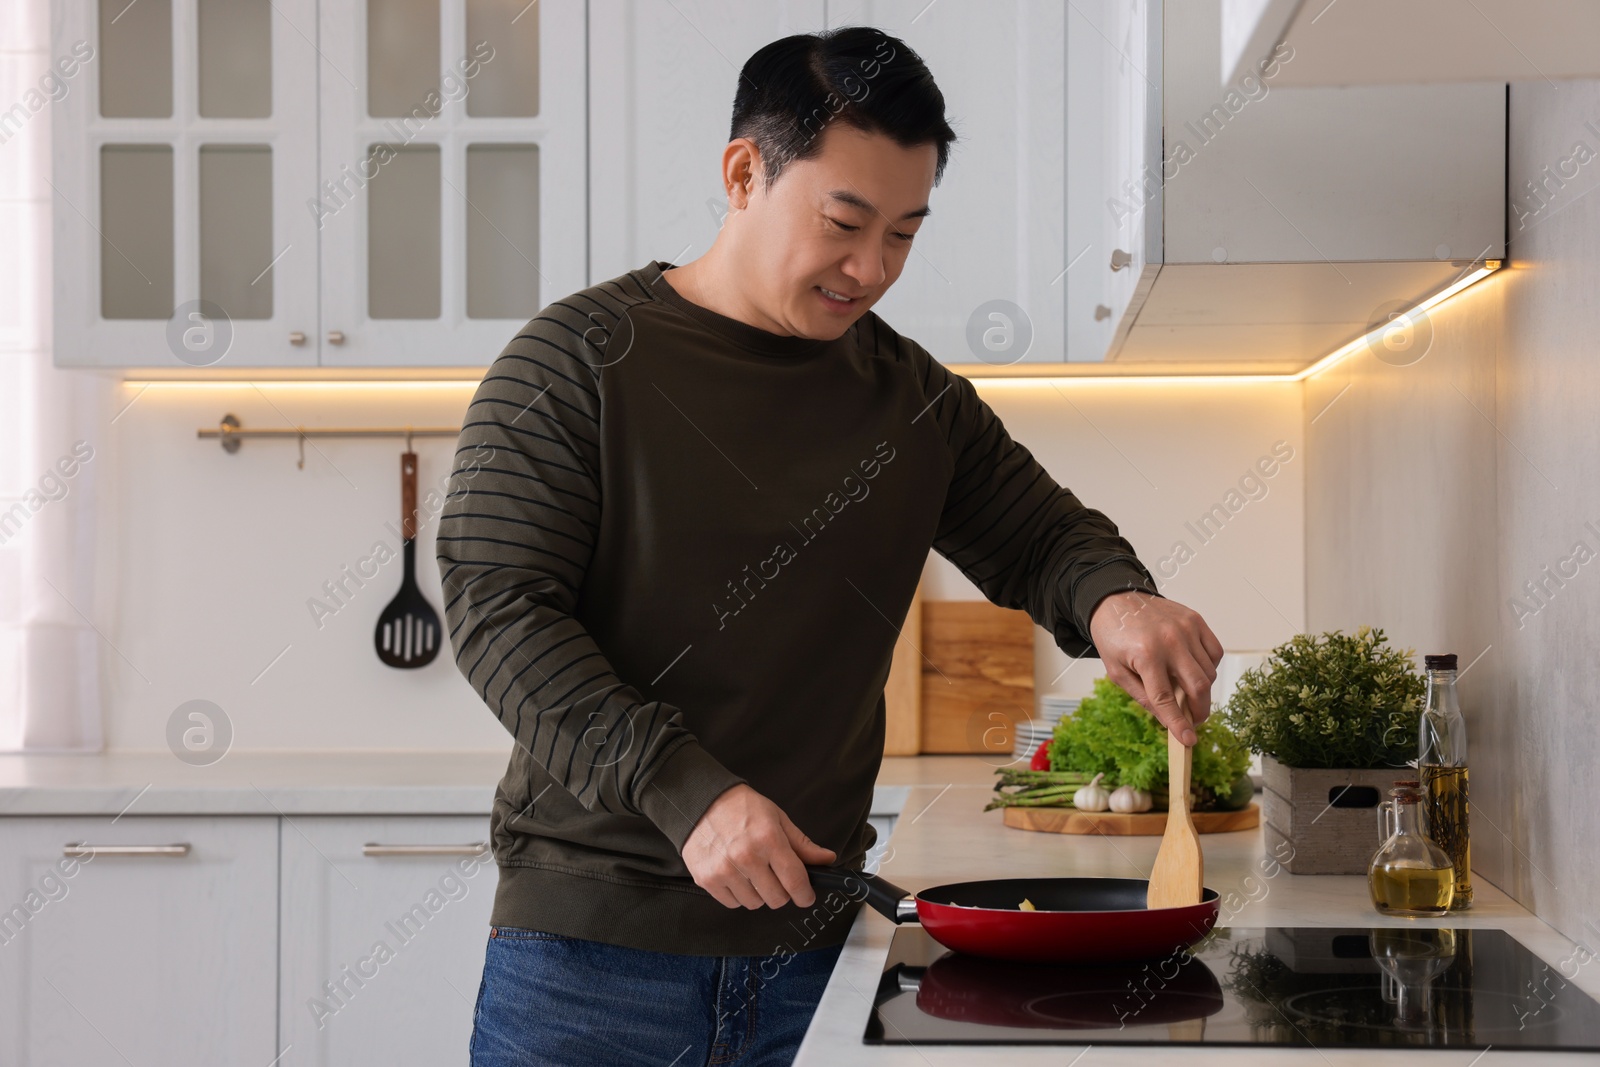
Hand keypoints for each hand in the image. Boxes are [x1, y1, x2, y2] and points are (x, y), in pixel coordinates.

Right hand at [682, 784, 836, 909]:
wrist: (702, 802)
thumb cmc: (742, 808)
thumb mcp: (778, 818)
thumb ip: (802, 844)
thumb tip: (827, 860)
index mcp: (768, 839)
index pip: (795, 880)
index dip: (805, 894)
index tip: (806, 896)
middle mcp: (746, 857)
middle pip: (776, 898)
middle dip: (782, 892)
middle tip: (776, 878)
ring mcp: (724, 870)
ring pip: (755, 903)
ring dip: (759, 893)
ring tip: (752, 873)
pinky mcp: (707, 879)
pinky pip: (733, 903)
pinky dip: (738, 895)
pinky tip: (736, 875)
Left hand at [1087, 590, 1223, 745]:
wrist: (1116, 601)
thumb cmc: (1114, 637)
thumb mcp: (1117, 672)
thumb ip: (1143, 697)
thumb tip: (1167, 719)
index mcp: (1146, 655)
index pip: (1166, 699)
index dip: (1178, 723)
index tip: (1189, 740)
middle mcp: (1170, 641)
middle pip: (1197, 687)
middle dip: (1199, 711)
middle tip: (1194, 720)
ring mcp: (1186, 629)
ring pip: (1209, 672)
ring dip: (1202, 690)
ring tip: (1186, 691)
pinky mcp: (1196, 620)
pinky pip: (1215, 652)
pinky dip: (1209, 667)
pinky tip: (1193, 670)